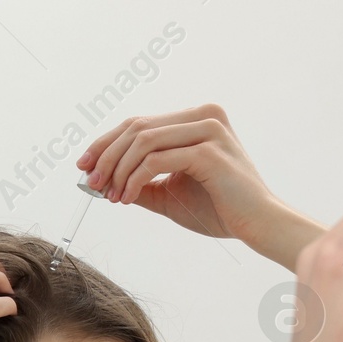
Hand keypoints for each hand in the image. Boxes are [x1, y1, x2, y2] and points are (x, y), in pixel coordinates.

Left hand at [75, 104, 297, 251]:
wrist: (258, 226)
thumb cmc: (220, 210)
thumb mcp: (171, 194)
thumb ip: (142, 183)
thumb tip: (104, 181)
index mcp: (197, 118)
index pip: (140, 123)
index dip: (106, 142)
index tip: (84, 165)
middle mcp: (204, 115)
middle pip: (137, 127)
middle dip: (107, 156)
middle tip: (91, 183)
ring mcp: (209, 130)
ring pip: (143, 141)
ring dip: (118, 170)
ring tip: (111, 196)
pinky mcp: (209, 151)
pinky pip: (156, 161)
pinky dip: (134, 180)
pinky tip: (128, 198)